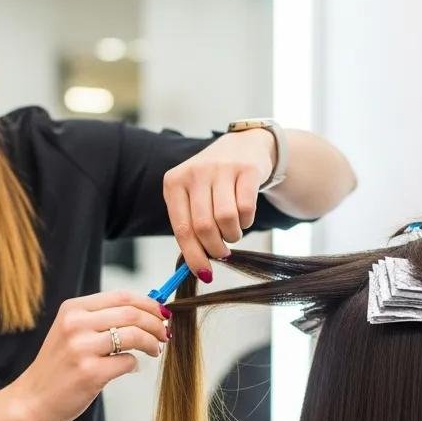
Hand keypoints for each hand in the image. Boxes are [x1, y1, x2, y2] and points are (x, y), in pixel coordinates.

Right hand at [11, 291, 169, 420]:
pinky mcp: (90, 373)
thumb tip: (146, 311)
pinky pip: (128, 362)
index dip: (149, 303)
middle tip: (165, 333)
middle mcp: (75, 324)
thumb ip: (101, 319)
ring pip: (134, 335)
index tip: (161, 313)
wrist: (33, 399)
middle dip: (156, 323)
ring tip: (155, 350)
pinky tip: (130, 367)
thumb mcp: (71, 331)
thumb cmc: (59, 366)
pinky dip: (135, 364)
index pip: (122, 296)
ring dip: (152, 343)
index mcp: (72, 309)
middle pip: (132, 313)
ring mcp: (82, 349)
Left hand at [162, 128, 275, 279]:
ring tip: (232, 233)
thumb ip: (190, 228)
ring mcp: (221, 168)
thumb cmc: (212, 183)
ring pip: (226, 220)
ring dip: (232, 236)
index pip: (182, 229)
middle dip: (215, 249)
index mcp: (174, 182)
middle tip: (221, 253)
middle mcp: (195, 172)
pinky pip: (246, 209)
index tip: (204, 274)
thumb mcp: (192, 198)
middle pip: (204, 227)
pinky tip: (244, 218)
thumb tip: (198, 270)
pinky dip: (247, 222)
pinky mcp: (247, 169)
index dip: (193, 256)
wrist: (243, 146)